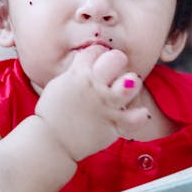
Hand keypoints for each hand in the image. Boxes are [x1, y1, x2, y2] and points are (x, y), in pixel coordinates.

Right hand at [35, 46, 149, 160]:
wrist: (51, 141)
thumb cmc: (52, 114)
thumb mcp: (58, 85)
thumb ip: (75, 73)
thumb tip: (86, 64)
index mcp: (78, 74)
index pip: (96, 50)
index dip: (99, 53)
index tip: (99, 60)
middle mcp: (94, 86)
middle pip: (116, 59)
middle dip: (118, 61)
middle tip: (115, 71)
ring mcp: (105, 105)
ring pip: (131, 83)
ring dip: (132, 84)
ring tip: (127, 89)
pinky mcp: (113, 124)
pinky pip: (135, 118)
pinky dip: (140, 115)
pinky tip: (141, 113)